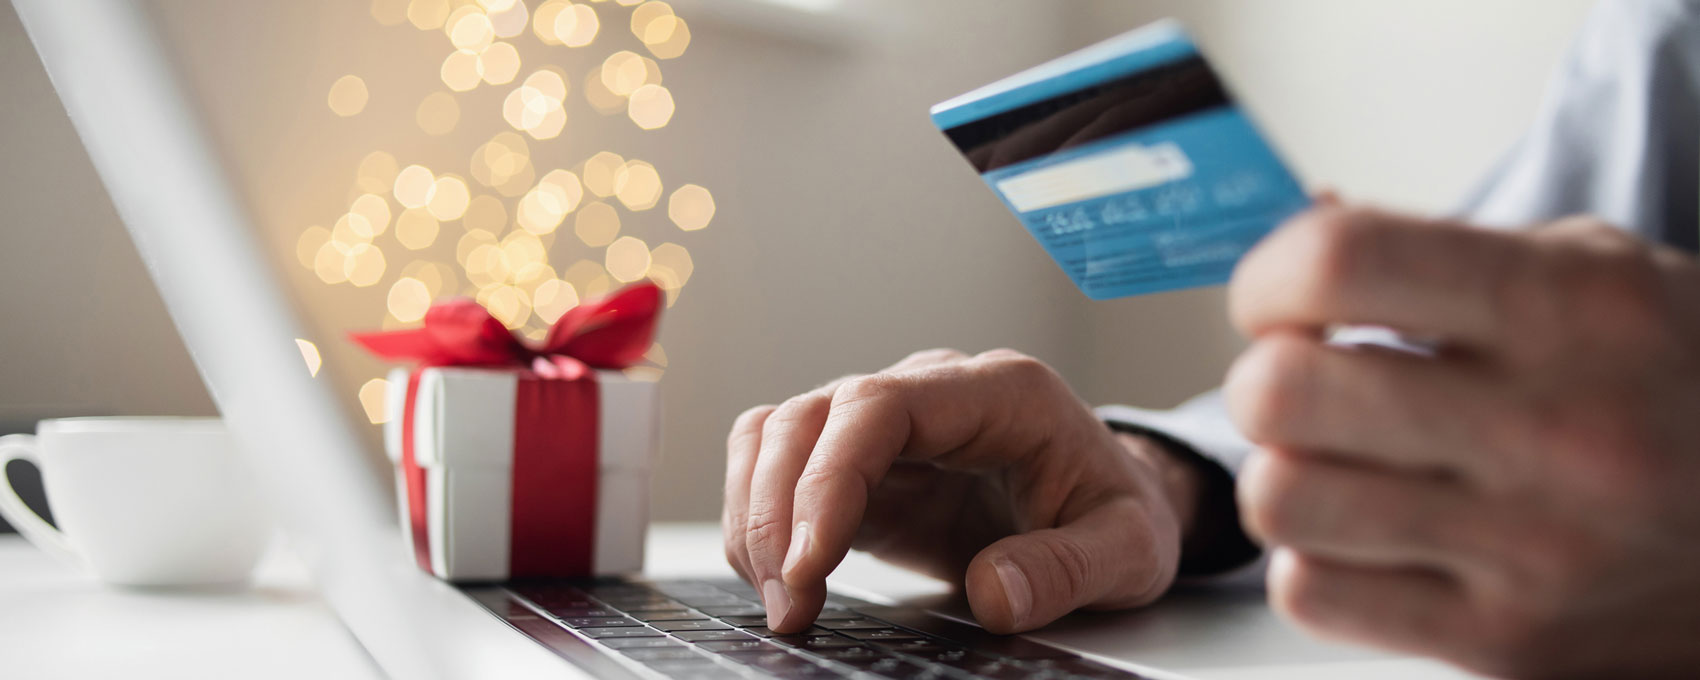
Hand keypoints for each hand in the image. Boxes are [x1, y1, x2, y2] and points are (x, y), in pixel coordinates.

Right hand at [723, 349, 1197, 633]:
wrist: (1111, 502)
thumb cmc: (1118, 512)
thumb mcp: (1129, 549)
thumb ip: (1069, 569)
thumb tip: (994, 593)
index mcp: (1001, 392)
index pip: (880, 405)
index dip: (829, 479)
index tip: (810, 563)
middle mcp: (933, 389)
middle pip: (813, 415)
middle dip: (779, 511)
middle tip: (790, 605)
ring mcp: (890, 422)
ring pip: (780, 431)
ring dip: (758, 513)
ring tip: (781, 600)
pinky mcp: (862, 461)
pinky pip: (780, 463)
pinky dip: (759, 515)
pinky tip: (778, 577)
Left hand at [1225, 205, 1699, 676]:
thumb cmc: (1681, 379)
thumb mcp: (1594, 271)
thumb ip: (1437, 254)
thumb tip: (1297, 238)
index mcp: (1573, 309)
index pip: (1340, 264)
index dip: (1270, 277)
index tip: (1278, 297)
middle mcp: (1554, 431)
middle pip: (1282, 394)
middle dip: (1264, 377)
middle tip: (1300, 380)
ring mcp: (1533, 551)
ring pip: (1282, 501)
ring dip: (1286, 471)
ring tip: (1336, 459)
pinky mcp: (1508, 644)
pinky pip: (1313, 594)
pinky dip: (1316, 558)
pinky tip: (1370, 531)